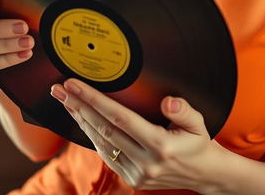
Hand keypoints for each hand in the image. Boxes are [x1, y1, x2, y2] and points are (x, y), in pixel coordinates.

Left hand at [50, 78, 223, 190]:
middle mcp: (145, 161)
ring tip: (65, 101)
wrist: (204, 175)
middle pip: (103, 129)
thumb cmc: (198, 143)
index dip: (94, 100)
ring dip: (80, 120)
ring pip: (100, 143)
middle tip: (59, 89)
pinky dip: (91, 136)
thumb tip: (168, 102)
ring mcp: (136, 173)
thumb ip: (183, 110)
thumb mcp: (198, 122)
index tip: (76, 85)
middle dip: (78, 106)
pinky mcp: (132, 179)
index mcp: (160, 144)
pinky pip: (106, 155)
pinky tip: (82, 121)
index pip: (119, 118)